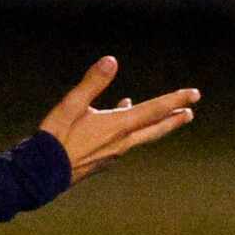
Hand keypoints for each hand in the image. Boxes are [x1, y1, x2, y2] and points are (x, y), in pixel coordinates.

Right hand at [40, 58, 199, 181]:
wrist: (39, 174)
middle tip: (189, 114)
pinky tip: (120, 128)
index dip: (175, 100)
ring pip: (140, 136)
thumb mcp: (71, 105)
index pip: (154, 109)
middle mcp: (121, 142)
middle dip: (173, 119)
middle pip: (154, 128)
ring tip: (163, 119)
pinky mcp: (100, 162)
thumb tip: (111, 60)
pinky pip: (122, 143)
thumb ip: (92, 83)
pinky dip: (129, 132)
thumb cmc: (55, 139)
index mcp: (117, 126)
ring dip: (154, 126)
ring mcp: (111, 154)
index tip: (195, 95)